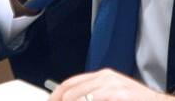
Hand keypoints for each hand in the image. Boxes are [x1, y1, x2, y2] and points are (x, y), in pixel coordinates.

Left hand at [48, 69, 174, 100]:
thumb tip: (73, 99)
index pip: (69, 83)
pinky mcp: (118, 94)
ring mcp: (112, 85)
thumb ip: (94, 95)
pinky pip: (94, 99)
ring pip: (78, 97)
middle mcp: (105, 77)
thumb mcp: (113, 94)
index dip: (56, 96)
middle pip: (70, 90)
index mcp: (102, 76)